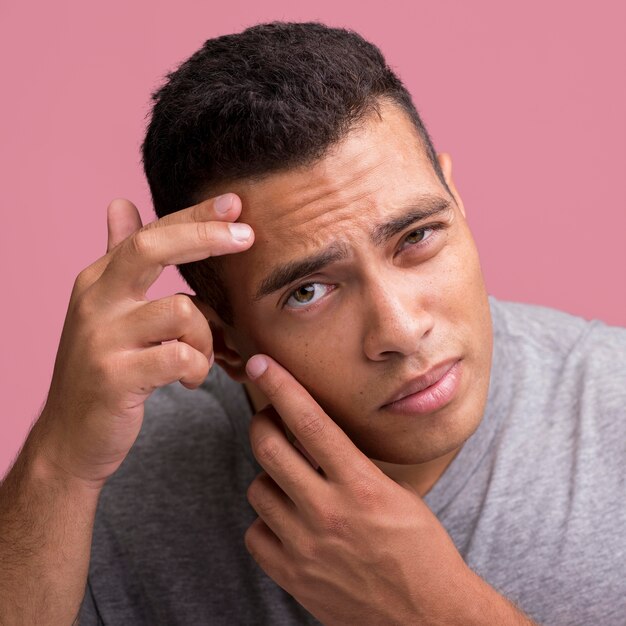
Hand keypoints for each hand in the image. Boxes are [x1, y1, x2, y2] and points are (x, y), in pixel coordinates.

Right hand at [34, 194, 252, 486]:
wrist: (70, 439)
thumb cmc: (102, 370)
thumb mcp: (104, 309)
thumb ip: (117, 256)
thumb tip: (121, 203)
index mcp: (98, 283)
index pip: (150, 234)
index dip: (194, 216)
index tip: (236, 203)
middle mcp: (95, 302)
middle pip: (152, 248)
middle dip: (205, 236)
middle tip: (247, 236)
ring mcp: (102, 339)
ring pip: (181, 310)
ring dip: (207, 337)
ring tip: (202, 358)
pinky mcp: (116, 377)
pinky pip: (181, 357)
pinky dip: (199, 369)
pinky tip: (191, 380)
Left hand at [244, 355, 479, 625]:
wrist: (426, 616)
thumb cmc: (420, 548)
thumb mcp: (394, 492)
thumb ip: (352, 465)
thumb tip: (315, 436)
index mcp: (360, 484)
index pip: (310, 422)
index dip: (282, 386)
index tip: (263, 365)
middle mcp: (328, 511)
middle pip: (269, 448)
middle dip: (262, 423)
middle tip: (270, 421)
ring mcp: (306, 545)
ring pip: (258, 488)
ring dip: (270, 477)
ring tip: (290, 481)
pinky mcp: (292, 575)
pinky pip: (255, 534)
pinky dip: (266, 522)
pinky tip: (286, 521)